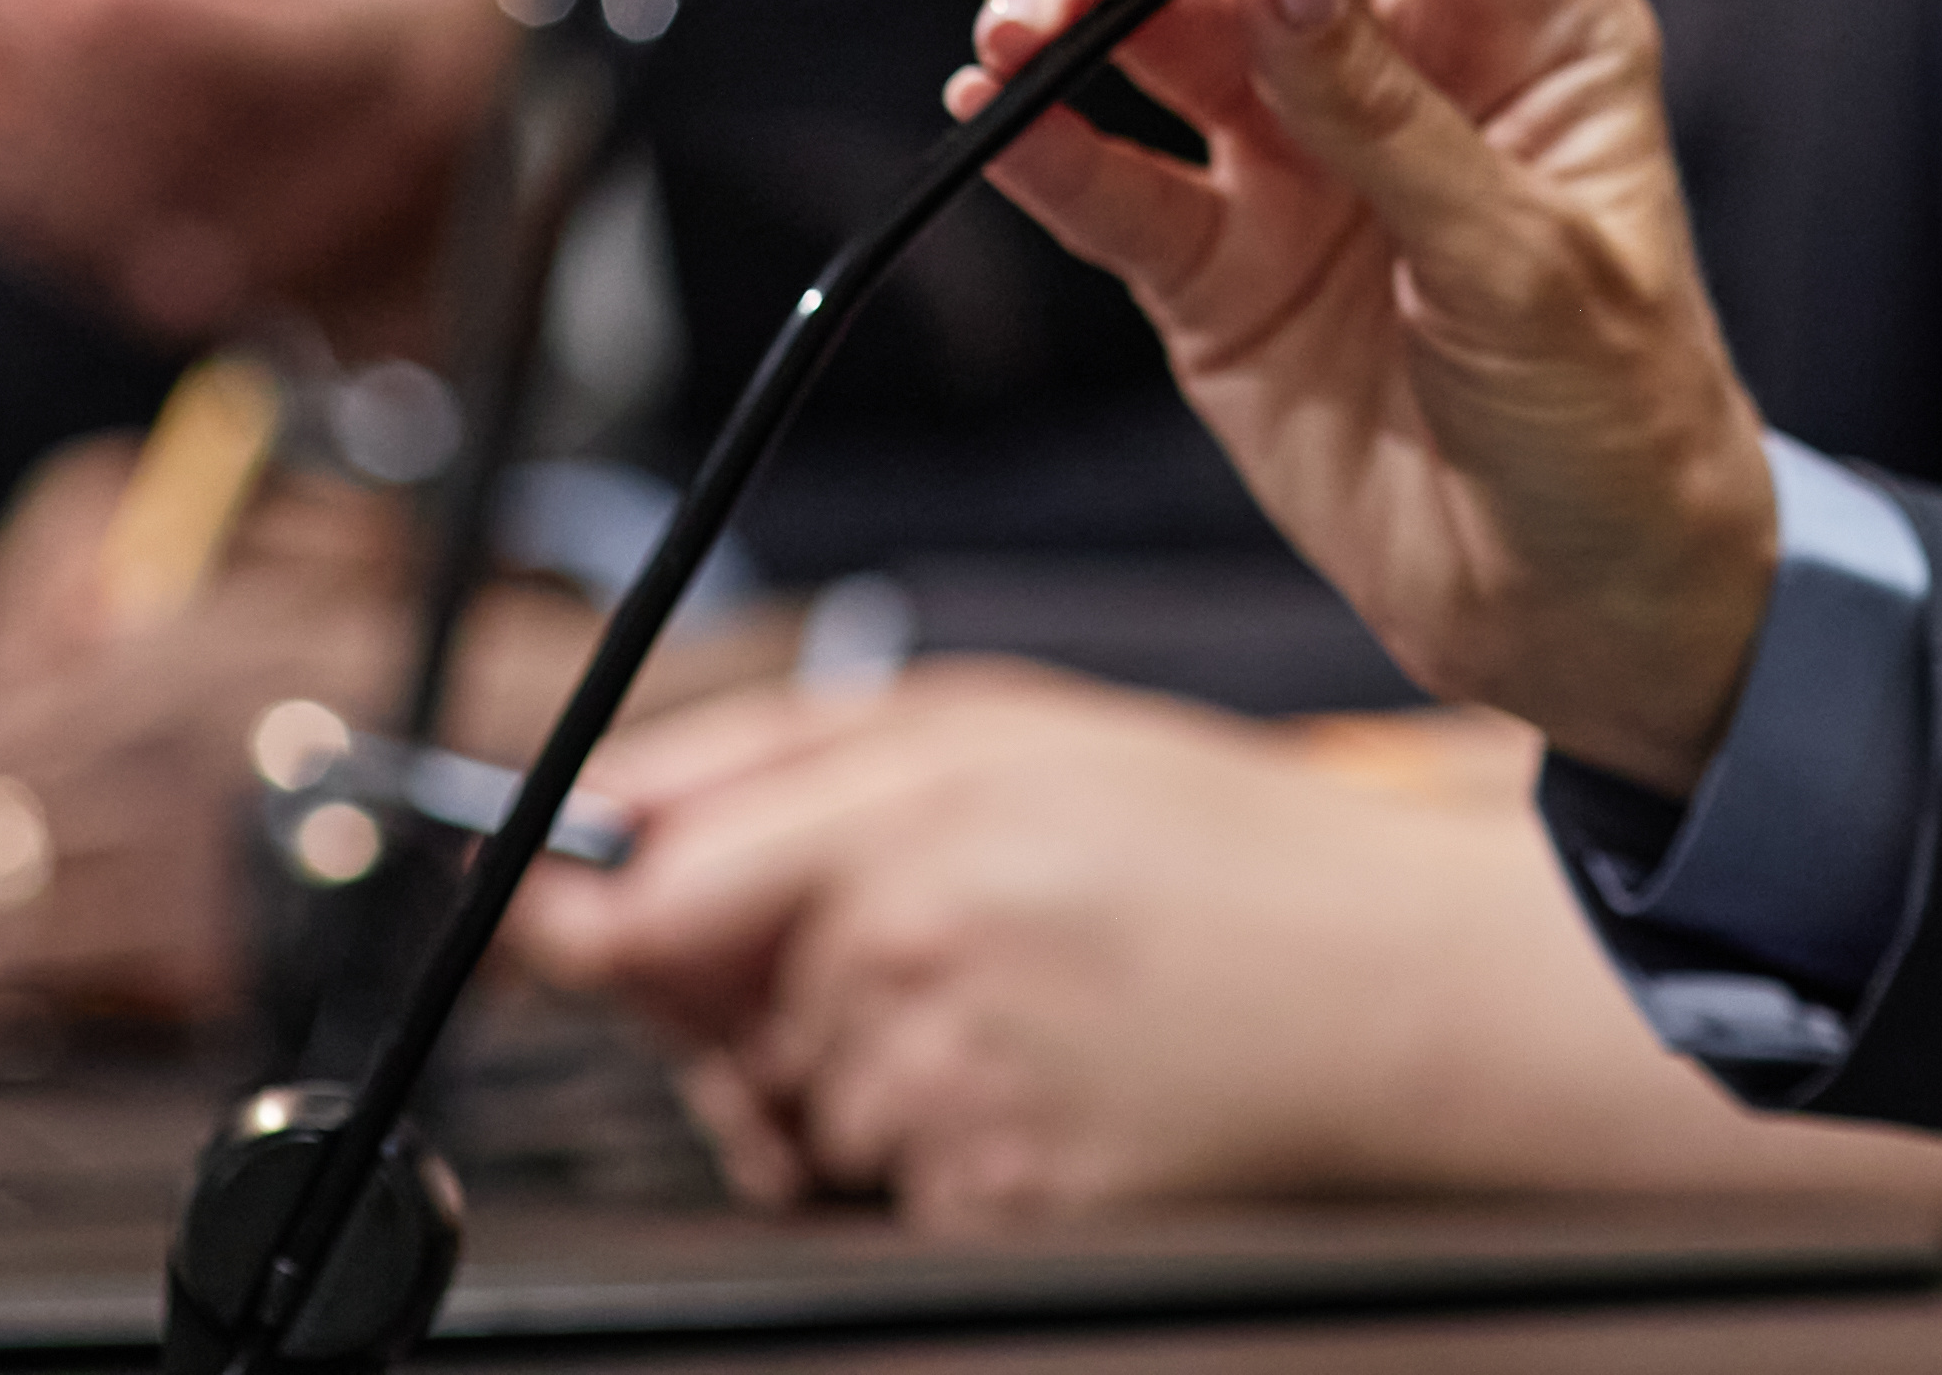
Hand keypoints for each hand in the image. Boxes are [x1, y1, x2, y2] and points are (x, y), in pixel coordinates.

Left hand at [0, 0, 563, 348]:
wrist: (473, 192)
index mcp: (410, 78)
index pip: (293, 57)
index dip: (188, 11)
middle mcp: (322, 188)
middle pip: (167, 129)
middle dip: (43, 57)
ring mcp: (228, 248)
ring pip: (88, 184)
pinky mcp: (143, 268)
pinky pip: (34, 221)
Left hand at [517, 666, 1734, 1223]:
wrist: (1397, 993)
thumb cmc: (1212, 848)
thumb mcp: (999, 726)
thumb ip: (779, 766)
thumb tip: (604, 823)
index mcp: (901, 835)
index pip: (640, 905)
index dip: (572, 919)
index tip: (544, 921)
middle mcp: (908, 975)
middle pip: (705, 1024)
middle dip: (754, 993)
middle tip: (903, 944)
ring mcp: (950, 1110)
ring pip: (788, 1113)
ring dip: (843, 1076)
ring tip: (1002, 1011)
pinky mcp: (997, 1216)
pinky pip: (880, 1194)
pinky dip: (927, 1153)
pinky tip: (1037, 1088)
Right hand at [961, 0, 1781, 795]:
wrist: (1581, 615)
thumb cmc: (1622, 422)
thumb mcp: (1530, 261)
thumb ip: (1387, 113)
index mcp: (1527, 12)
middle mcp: (1397, 56)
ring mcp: (1296, 155)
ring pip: (1156, 25)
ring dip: (1073, 3)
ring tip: (1020, 23)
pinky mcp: (1218, 265)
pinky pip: (1111, 177)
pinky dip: (1040, 139)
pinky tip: (988, 109)